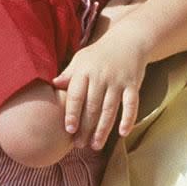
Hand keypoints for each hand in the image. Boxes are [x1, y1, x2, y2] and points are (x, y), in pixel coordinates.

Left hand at [53, 0, 155, 149]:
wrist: (128, 39)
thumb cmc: (100, 53)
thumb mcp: (81, 59)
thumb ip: (69, 74)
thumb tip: (53, 84)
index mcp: (85, 71)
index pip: (77, 95)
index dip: (72, 113)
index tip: (69, 129)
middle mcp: (101, 76)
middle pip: (92, 106)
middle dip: (86, 127)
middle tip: (80, 145)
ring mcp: (118, 81)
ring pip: (110, 109)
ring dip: (103, 129)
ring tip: (96, 145)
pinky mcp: (133, 84)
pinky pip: (131, 104)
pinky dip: (128, 119)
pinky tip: (123, 133)